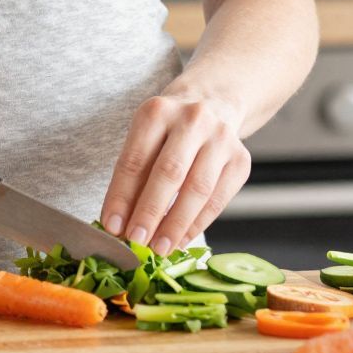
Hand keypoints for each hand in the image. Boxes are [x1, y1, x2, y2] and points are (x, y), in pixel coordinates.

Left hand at [99, 91, 251, 255]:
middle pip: (169, 172)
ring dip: (176, 224)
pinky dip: (197, 224)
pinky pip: (218, 199)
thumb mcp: (144, 139)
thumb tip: (120, 225)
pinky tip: (181, 240)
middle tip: (136, 241)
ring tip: (159, 248)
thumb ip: (133, 178)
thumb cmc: (169, 130)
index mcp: (157, 111)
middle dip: (150, 212)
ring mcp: (221, 138)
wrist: (212, 104)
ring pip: (198, 189)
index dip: (121, 197)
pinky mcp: (241, 159)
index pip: (135, 160)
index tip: (112, 227)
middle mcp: (192, 119)